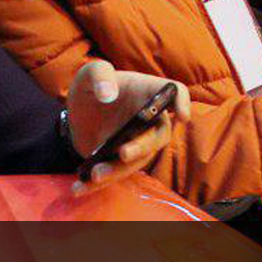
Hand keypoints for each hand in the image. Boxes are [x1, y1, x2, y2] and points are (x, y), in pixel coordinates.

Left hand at [66, 59, 190, 189]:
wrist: (78, 113)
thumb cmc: (92, 87)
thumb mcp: (90, 73)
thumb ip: (99, 75)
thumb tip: (108, 95)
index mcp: (148, 90)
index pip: (174, 91)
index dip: (182, 102)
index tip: (182, 116)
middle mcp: (150, 118)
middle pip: (158, 135)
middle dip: (142, 147)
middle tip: (123, 153)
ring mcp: (138, 141)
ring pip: (137, 160)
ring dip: (117, 170)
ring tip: (94, 175)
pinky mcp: (123, 160)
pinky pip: (116, 174)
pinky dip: (97, 184)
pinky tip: (79, 188)